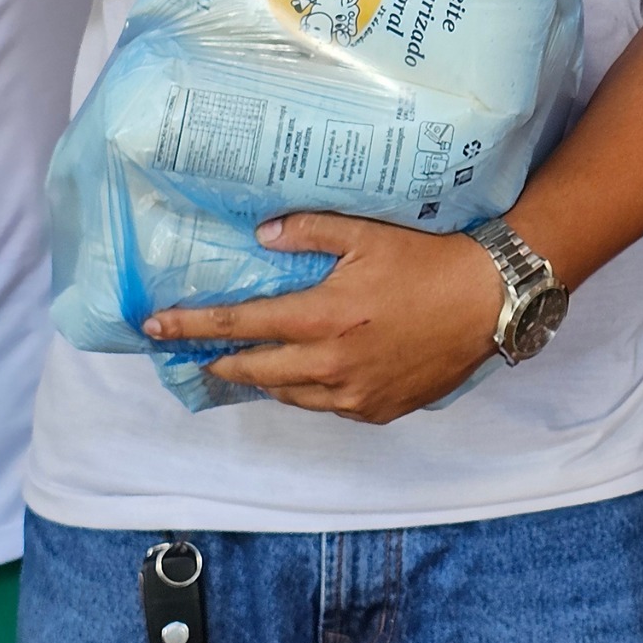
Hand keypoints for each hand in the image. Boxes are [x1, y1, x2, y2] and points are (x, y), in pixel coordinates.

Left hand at [148, 213, 502, 422]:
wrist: (487, 302)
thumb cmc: (427, 261)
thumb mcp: (365, 233)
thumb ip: (309, 231)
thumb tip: (261, 236)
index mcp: (321, 318)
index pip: (239, 325)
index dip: (192, 327)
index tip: (155, 329)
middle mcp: (329, 364)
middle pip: (253, 369)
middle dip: (219, 360)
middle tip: (198, 353)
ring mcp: (353, 395)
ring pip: (287, 392)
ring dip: (263, 376)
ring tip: (251, 360)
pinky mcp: (376, 411)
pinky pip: (325, 405)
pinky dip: (307, 389)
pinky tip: (309, 372)